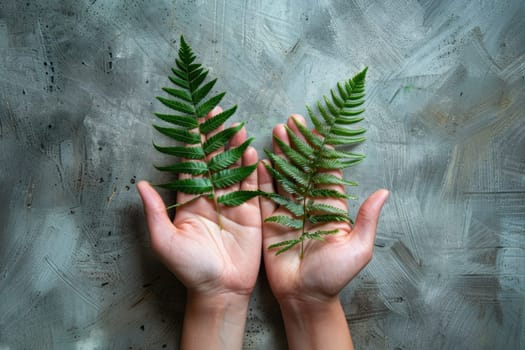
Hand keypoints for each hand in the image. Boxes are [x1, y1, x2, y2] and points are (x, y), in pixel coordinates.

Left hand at [137, 106, 260, 349]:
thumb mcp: (165, 241)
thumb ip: (155, 212)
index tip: (193, 120)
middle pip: (214, 160)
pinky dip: (254, 170)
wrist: (219, 290)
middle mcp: (212, 196)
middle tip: (216, 111)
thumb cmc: (189, 268)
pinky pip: (253, 187)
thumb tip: (140, 183)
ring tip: (236, 126)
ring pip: (235, 168)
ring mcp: (234, 203)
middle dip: (215, 136)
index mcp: (191, 200)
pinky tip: (253, 153)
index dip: (193, 142)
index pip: (192, 164)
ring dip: (235, 147)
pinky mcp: (252, 213)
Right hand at [258, 115, 388, 348]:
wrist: (305, 297)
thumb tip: (384, 191)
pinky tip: (261, 160)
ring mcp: (289, 211)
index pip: (326, 172)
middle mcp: (309, 205)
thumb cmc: (334, 276)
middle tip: (291, 122)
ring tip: (276, 132)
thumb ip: (366, 219)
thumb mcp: (357, 249)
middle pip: (303, 168)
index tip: (315, 130)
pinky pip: (267, 196)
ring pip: (285, 176)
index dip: (320, 150)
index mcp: (331, 208)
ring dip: (281, 154)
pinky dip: (264, 178)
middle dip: (298, 145)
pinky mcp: (270, 221)